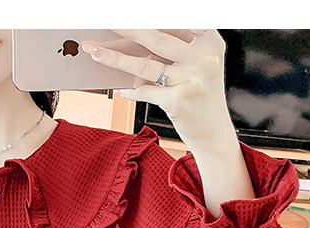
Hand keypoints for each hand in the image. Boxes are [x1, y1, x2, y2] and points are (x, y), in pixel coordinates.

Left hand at [80, 29, 229, 148]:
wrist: (214, 134)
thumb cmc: (200, 96)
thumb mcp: (195, 66)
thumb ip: (173, 51)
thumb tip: (132, 40)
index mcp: (210, 42)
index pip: (177, 21)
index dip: (153, 16)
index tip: (128, 11)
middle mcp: (204, 58)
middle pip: (157, 38)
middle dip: (127, 28)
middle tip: (107, 21)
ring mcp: (192, 80)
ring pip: (145, 65)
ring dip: (115, 58)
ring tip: (95, 52)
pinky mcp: (179, 101)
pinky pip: (145, 91)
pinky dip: (131, 91)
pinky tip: (122, 90)